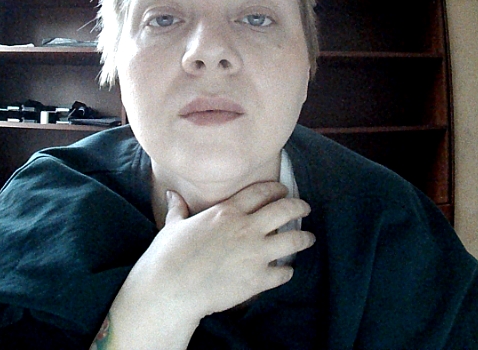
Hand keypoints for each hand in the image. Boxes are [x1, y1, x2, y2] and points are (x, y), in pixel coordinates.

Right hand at [125, 182, 315, 321]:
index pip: (261, 192)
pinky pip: (283, 273)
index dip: (276, 189)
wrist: (172, 289)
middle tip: (305, 208)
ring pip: (293, 240)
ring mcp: (255, 254)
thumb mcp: (173, 226)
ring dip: (304, 238)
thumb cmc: (169, 255)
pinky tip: (286, 272)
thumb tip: (171, 195)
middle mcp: (246, 228)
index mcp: (227, 212)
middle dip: (299, 206)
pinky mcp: (258, 279)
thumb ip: (178, 209)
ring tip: (308, 239)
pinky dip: (287, 272)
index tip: (283, 190)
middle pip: (285, 209)